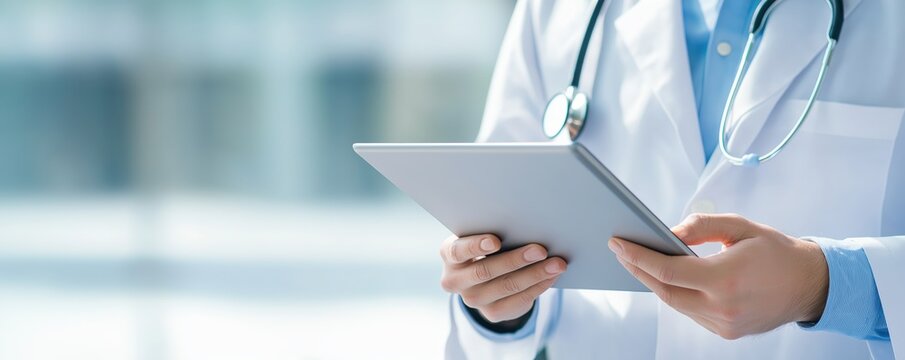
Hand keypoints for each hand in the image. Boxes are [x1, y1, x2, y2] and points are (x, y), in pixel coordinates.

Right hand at [439, 234, 566, 323]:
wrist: (485, 277)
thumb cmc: (486, 246)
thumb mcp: (482, 237)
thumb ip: (493, 232)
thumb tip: (525, 226)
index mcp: (449, 254)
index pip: (458, 251)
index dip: (476, 246)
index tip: (497, 240)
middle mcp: (455, 280)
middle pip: (485, 271)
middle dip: (516, 259)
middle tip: (541, 250)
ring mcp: (472, 300)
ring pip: (506, 286)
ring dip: (535, 274)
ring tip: (557, 264)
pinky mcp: (491, 313)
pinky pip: (518, 300)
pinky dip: (538, 286)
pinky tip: (552, 276)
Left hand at [608, 213, 828, 339]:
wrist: (812, 285)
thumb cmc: (776, 250)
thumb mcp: (740, 227)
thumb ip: (701, 226)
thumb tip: (668, 234)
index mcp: (726, 279)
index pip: (667, 270)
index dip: (637, 256)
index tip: (617, 242)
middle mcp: (723, 308)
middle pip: (664, 290)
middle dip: (638, 269)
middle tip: (620, 250)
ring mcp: (724, 325)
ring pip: (676, 303)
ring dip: (655, 282)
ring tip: (638, 260)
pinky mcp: (726, 333)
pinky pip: (690, 312)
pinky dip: (676, 293)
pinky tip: (666, 277)